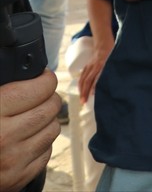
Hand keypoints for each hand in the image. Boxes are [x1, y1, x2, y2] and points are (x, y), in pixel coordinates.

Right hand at [0, 70, 60, 191]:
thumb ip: (3, 89)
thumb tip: (26, 69)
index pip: (40, 89)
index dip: (45, 80)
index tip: (43, 77)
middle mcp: (5, 137)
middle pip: (51, 108)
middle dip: (49, 98)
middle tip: (40, 97)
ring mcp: (13, 159)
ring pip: (53, 129)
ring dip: (46, 122)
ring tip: (30, 119)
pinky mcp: (19, 177)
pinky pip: (46, 153)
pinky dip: (40, 145)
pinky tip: (25, 141)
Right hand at [78, 44, 111, 103]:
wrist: (104, 43)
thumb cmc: (113, 52)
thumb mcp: (116, 59)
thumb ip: (115, 69)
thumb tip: (120, 82)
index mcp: (102, 64)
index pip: (96, 76)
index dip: (94, 85)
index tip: (93, 94)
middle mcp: (94, 65)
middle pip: (87, 80)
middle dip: (84, 92)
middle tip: (84, 102)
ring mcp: (89, 66)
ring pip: (83, 79)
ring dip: (81, 90)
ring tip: (82, 100)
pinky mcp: (87, 66)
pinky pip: (82, 76)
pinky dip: (80, 85)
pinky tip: (81, 91)